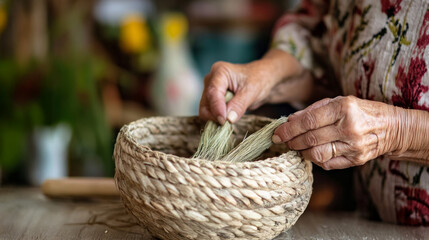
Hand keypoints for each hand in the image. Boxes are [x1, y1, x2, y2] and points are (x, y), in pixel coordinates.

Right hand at [199, 49, 302, 123]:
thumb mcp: (252, 91)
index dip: (216, 108)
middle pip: (205, 102)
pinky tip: (229, 118)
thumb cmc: (259, 80)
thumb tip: (228, 119)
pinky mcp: (213, 99)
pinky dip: (218, 118)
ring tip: (232, 118)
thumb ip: (239, 105)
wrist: (264, 80)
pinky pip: (210, 112)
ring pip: (205, 109)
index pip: (213, 92)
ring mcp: (210, 90)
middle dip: (215, 114)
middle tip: (229, 122)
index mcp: (220, 71)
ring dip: (216, 118)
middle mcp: (211, 79)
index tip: (223, 121)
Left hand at [272, 96, 403, 169]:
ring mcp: (353, 146)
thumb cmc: (360, 111)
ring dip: (301, 151)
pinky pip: (327, 163)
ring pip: (317, 154)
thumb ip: (313, 110)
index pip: (309, 121)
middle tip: (283, 140)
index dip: (289, 129)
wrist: (391, 128)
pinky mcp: (356, 160)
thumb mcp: (338, 102)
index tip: (277, 133)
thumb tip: (290, 120)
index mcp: (344, 108)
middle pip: (310, 139)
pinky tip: (312, 151)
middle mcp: (349, 128)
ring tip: (296, 146)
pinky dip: (315, 159)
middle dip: (291, 141)